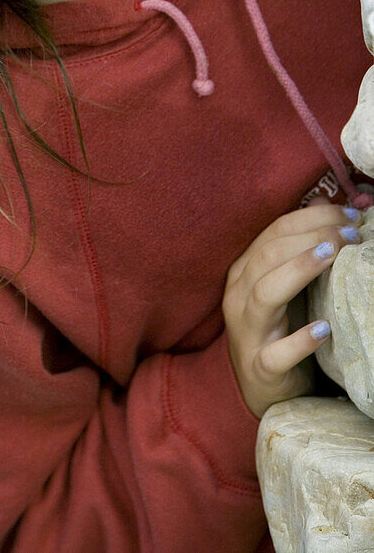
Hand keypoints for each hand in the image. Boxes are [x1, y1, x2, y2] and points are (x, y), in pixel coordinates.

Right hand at [222, 200, 361, 419]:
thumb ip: (301, 247)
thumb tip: (329, 202)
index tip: (348, 215)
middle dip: (311, 238)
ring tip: (332, 256)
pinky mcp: (261, 367)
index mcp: (245, 271)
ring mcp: (247, 332)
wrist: (260, 388)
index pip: (273, 232)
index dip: (310, 219)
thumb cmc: (279, 327)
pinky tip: (323, 329)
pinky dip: (299, 341)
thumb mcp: (287, 285)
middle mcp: (239, 295)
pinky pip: (276, 353)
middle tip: (350, 233)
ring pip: (264, 294)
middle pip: (268, 255)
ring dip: (300, 271)